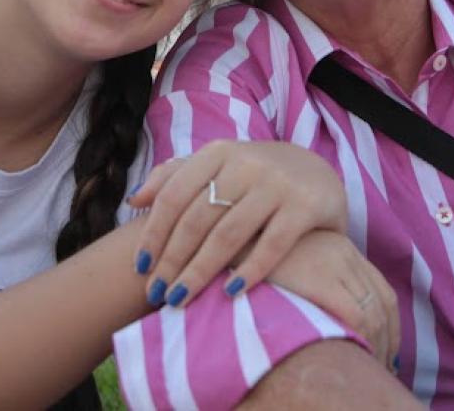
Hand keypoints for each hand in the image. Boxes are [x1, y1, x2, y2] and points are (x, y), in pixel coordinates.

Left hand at [127, 140, 347, 307]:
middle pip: (198, 218)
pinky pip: (273, 245)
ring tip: (180, 300)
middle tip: (155, 293)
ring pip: (229, 234)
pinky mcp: (306, 205)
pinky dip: (250, 271)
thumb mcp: (218, 167)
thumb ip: (176, 178)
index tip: (140, 267)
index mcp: (218, 153)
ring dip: (200, 271)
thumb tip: (135, 199)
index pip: (175, 194)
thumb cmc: (255, 178)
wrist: (318, 173)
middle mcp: (246, 163)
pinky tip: (229, 293)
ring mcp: (277, 183)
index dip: (154, 232)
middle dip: (172, 260)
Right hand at [267, 230, 399, 370]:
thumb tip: (331, 312)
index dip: (390, 325)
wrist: (233, 230)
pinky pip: (355, 315)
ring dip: (376, 345)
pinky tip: (353, 354)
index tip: (385, 350)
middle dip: (387, 340)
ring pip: (372, 313)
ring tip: (367, 366)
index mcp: (343, 248)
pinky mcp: (320, 277)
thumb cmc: (255, 249)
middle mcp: (346, 253)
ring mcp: (335, 263)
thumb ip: (314, 274)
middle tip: (382, 366)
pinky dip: (361, 338)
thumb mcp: (294, 256)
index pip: (383, 291)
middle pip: (383, 303)